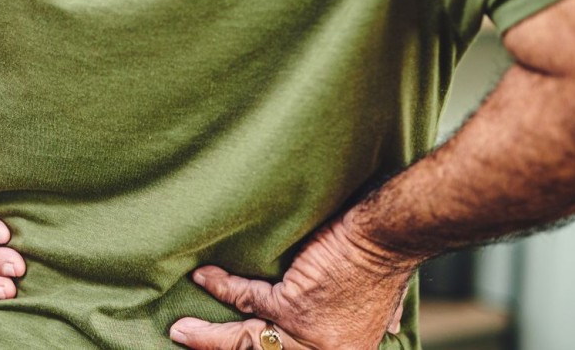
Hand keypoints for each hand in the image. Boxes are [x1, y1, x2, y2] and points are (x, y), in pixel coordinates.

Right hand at [169, 219, 417, 349]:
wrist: (385, 236)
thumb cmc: (384, 260)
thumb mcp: (386, 306)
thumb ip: (378, 321)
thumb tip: (392, 326)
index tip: (245, 343)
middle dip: (220, 348)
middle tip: (190, 341)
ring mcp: (306, 333)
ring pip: (246, 337)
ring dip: (208, 335)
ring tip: (182, 329)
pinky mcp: (292, 305)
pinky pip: (246, 300)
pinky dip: (221, 286)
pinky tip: (204, 277)